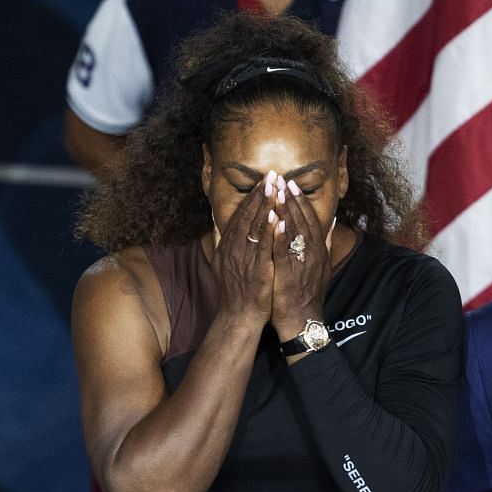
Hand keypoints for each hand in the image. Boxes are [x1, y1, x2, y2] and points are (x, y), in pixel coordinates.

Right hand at [208, 171, 284, 326]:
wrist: (238, 316)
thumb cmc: (235, 290)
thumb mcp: (222, 262)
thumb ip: (220, 239)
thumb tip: (215, 221)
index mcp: (227, 246)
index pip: (241, 215)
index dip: (252, 197)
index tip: (264, 181)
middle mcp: (233, 249)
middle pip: (248, 216)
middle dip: (261, 194)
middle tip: (272, 175)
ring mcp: (244, 259)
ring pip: (255, 227)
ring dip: (266, 206)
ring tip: (276, 187)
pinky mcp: (256, 270)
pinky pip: (263, 247)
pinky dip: (269, 231)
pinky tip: (276, 216)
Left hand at [269, 175, 342, 339]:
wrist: (303, 321)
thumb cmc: (308, 294)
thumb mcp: (322, 266)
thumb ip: (326, 242)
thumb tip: (333, 220)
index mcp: (317, 250)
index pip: (310, 220)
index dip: (301, 201)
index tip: (292, 184)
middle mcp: (312, 254)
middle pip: (302, 221)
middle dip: (291, 199)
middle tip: (281, 180)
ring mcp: (301, 264)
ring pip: (293, 233)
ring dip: (285, 211)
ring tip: (277, 192)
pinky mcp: (289, 275)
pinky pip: (283, 251)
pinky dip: (279, 235)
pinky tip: (273, 220)